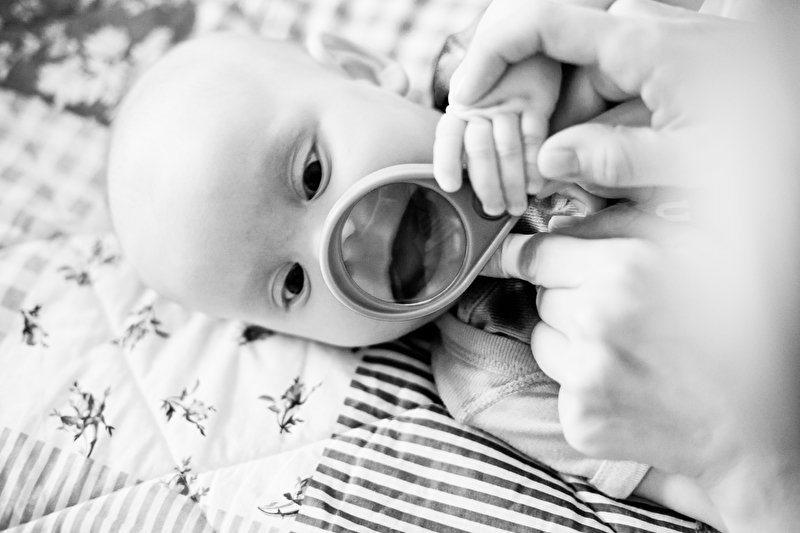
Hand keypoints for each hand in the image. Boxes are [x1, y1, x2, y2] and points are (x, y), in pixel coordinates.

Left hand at [434, 54, 561, 214]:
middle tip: (493, 210)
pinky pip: (533, 137)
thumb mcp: (474, 99)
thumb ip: (468, 134)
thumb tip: (465, 179)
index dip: (447, 163)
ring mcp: (508, 100)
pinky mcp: (536, 98)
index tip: (451, 186)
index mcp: (459, 106)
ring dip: (512, 184)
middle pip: (479, 150)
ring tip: (516, 208)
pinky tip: (535, 187)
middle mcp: (480, 102)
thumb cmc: (496, 82)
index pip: (448, 137)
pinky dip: (534, 165)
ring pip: (507, 149)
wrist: (525, 39)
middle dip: (486, 186)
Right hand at [448, 0, 754, 190]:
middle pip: (562, 65)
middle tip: (537, 174)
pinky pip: (610, 91)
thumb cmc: (777, 144)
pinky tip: (604, 166)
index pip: (546, 22)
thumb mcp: (698, 161)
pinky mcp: (666, 69)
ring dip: (571, 131)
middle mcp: (648, 36)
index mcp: (649, 45)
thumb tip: (550, 160)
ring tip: (574, 180)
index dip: (492, 52)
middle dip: (540, 118)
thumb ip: (620, 160)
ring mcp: (658, 50)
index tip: (465, 93)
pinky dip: (597, 129)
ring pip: (584, 83)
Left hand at [483, 205, 799, 530]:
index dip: (522, 255)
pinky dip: (579, 382)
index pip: (536, 254)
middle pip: (542, 297)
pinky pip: (556, 384)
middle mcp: (598, 320)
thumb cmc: (729, 327)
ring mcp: (586, 375)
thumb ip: (618, 225)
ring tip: (626, 350)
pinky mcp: (580, 419)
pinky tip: (624, 384)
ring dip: (569, 339)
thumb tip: (555, 226)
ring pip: (543, 339)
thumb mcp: (688, 250)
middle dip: (566, 298)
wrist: (751, 421)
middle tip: (617, 313)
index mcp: (625, 270)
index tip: (512, 256)